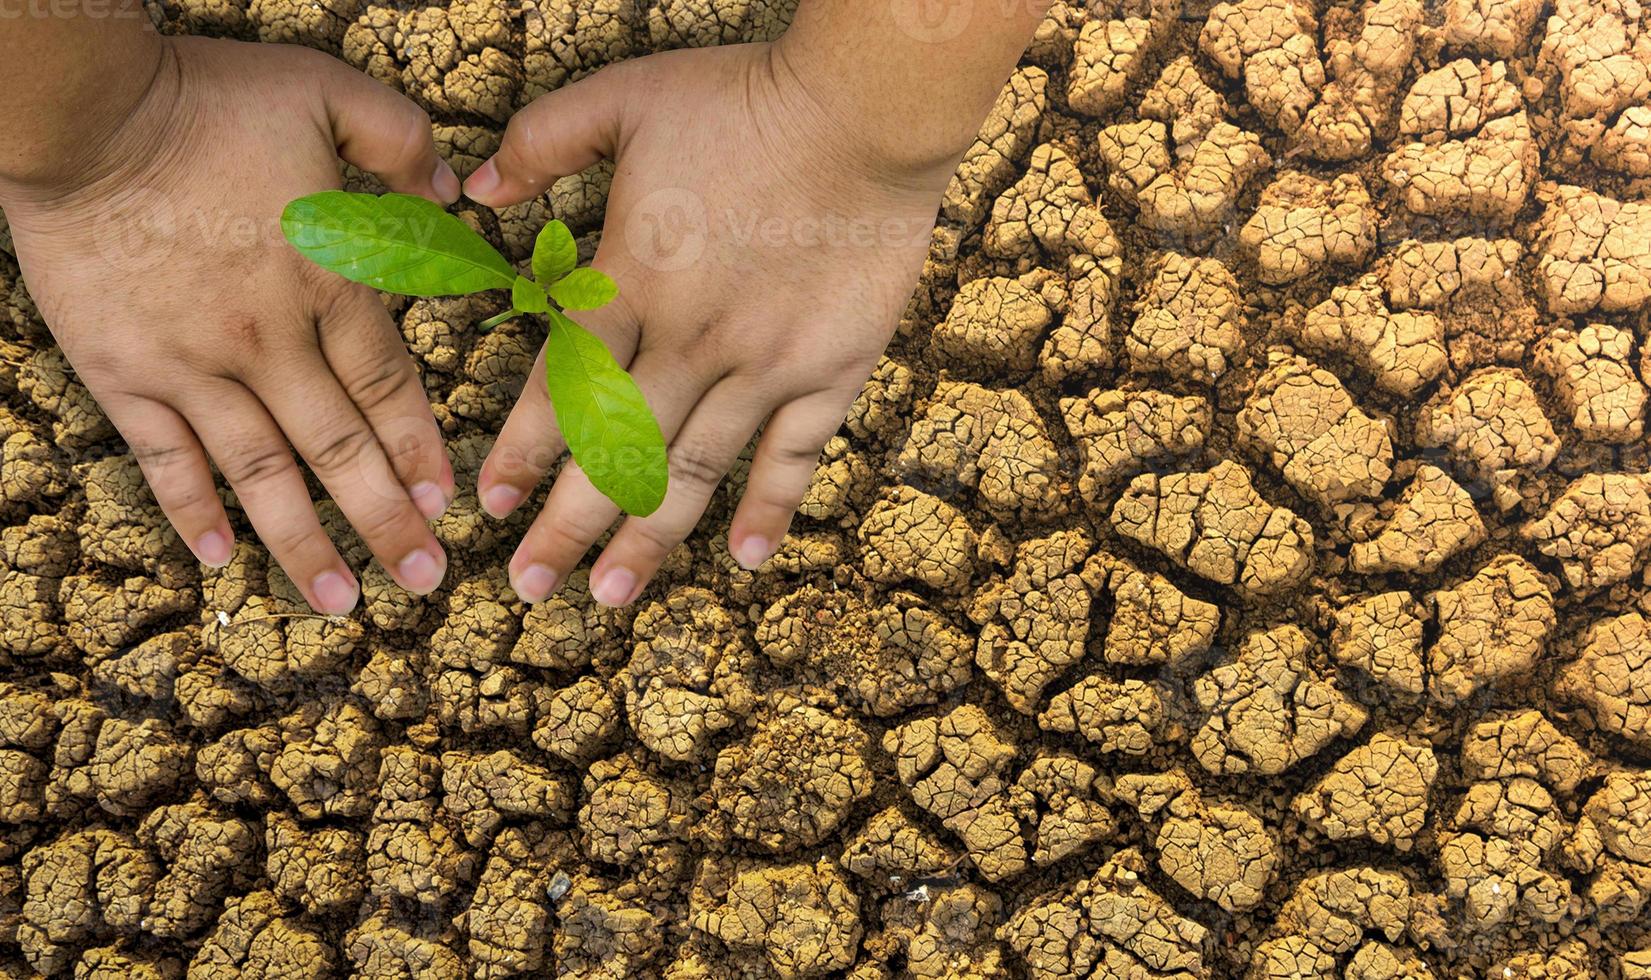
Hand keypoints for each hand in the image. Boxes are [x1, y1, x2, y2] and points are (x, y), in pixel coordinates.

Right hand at [0, 37, 460, 613]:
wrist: (84, 113)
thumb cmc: (206, 102)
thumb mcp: (326, 93)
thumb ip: (400, 143)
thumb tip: (454, 192)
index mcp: (325, 282)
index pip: (388, 387)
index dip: (420, 451)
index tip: (447, 505)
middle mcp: (268, 340)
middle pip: (339, 447)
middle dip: (385, 519)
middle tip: (424, 580)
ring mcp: (192, 364)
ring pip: (260, 473)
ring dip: (303, 541)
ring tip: (340, 602)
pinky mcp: (124, 371)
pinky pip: (165, 458)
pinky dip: (192, 511)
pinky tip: (219, 560)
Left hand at [465, 43, 953, 606]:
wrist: (866, 109)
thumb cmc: (743, 100)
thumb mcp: (624, 97)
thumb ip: (543, 142)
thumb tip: (477, 189)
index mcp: (633, 279)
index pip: (561, 385)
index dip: (520, 451)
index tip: (489, 504)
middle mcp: (690, 339)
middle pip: (616, 450)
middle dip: (566, 526)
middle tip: (528, 585)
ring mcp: (764, 363)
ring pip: (695, 470)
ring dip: (649, 538)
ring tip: (611, 595)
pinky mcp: (830, 370)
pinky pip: (794, 455)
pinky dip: (769, 508)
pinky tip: (744, 559)